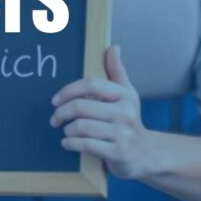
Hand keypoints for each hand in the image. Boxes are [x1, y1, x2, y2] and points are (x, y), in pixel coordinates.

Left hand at [50, 45, 158, 179]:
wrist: (146, 153)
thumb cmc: (129, 119)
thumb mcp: (127, 94)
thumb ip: (117, 71)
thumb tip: (114, 47)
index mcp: (124, 95)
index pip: (91, 84)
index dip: (68, 90)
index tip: (55, 99)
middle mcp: (125, 112)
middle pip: (81, 107)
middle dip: (61, 113)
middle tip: (54, 119)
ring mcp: (122, 133)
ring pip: (81, 126)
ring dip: (67, 130)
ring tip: (66, 131)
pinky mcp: (118, 152)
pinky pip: (86, 145)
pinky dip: (71, 143)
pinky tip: (67, 142)